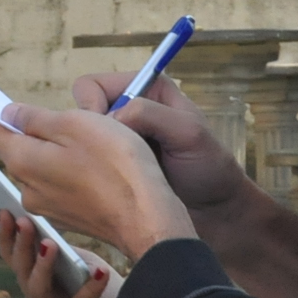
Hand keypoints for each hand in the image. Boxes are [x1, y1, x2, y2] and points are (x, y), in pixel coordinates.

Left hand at [0, 105, 197, 263]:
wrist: (147, 219)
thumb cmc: (115, 166)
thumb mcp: (75, 125)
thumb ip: (36, 118)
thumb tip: (9, 114)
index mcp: (23, 160)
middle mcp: (27, 188)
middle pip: (19, 150)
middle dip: (30, 131)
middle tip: (58, 115)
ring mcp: (48, 206)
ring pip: (41, 168)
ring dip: (54, 152)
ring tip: (87, 141)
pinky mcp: (70, 217)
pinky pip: (59, 185)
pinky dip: (68, 171)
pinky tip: (94, 166)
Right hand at [0, 211, 119, 297]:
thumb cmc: (93, 289)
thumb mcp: (78, 264)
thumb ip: (64, 251)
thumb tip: (51, 228)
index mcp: (33, 279)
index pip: (13, 257)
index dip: (6, 235)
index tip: (4, 211)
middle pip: (21, 271)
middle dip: (22, 245)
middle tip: (24, 222)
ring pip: (37, 290)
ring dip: (42, 266)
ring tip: (51, 244)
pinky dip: (90, 288)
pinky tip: (101, 271)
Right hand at [72, 72, 251, 212]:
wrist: (216, 211)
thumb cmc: (209, 168)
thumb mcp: (187, 132)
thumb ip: (150, 114)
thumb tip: (110, 118)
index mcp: (145, 88)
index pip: (93, 86)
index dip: (91, 107)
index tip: (105, 135)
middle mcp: (128, 108)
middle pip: (82, 112)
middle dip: (91, 134)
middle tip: (112, 158)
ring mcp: (120, 138)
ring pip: (82, 139)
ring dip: (94, 155)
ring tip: (117, 173)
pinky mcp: (115, 164)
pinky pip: (88, 162)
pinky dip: (95, 171)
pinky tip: (113, 184)